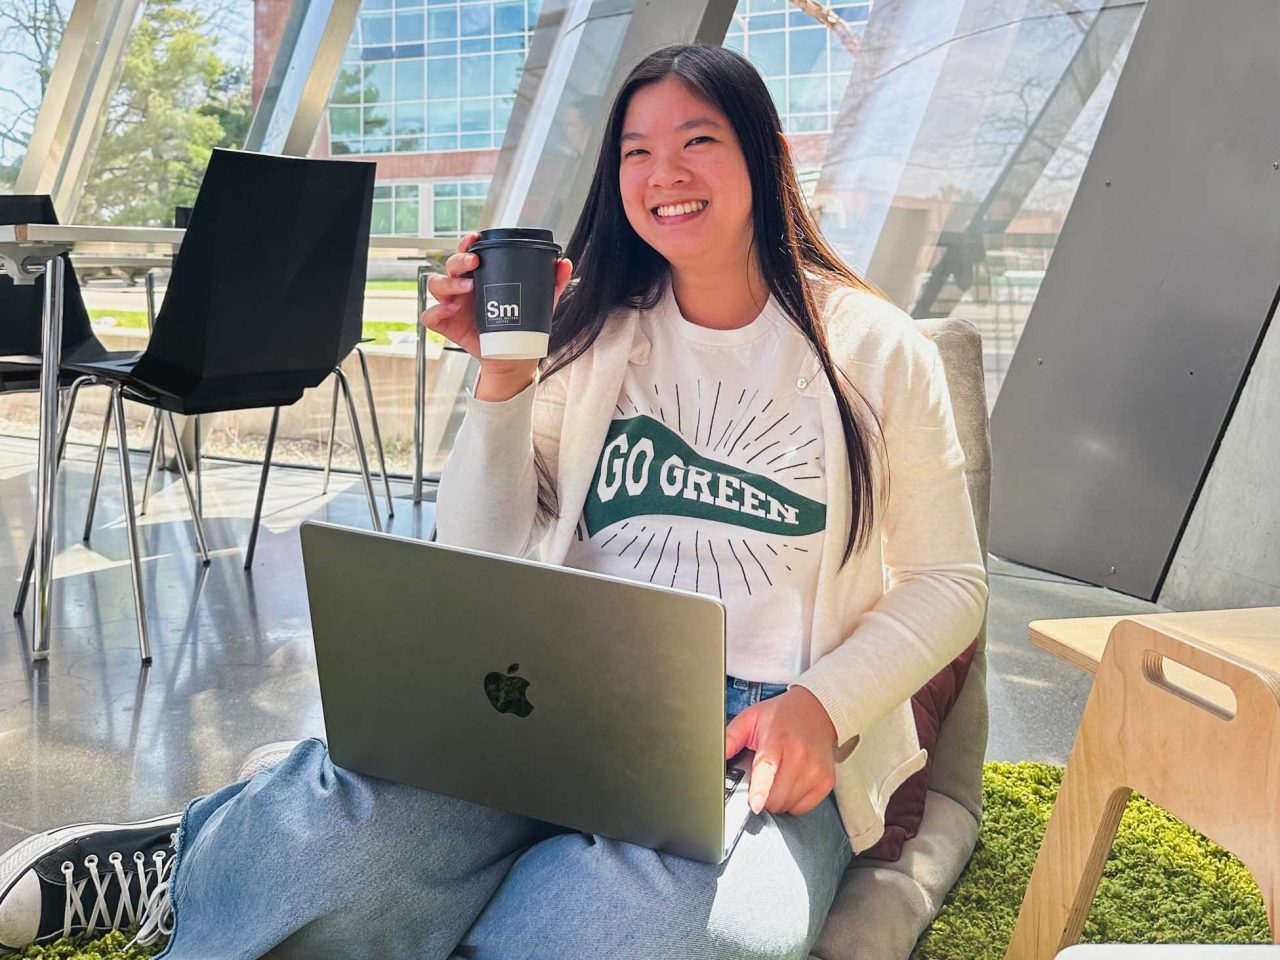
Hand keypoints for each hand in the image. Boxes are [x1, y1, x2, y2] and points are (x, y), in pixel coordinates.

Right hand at [420, 232, 573, 398]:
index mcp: (481, 275)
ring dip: (448, 283)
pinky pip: (430, 316)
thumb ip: (551, 282)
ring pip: (436, 284)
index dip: (467, 243)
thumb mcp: (539, 302)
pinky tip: (451, 310)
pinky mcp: (447, 325)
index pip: (468, 252)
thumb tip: (564, 264)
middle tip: (474, 264)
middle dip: (459, 260)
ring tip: (466, 289)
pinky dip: (436, 311)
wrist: (512, 357)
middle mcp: (463, 286)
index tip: (475, 239)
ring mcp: (452, 304)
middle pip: (450, 264)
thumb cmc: (520, 324)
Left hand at [724, 687, 837, 816]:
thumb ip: (730, 737)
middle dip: (762, 796)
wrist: (817, 711)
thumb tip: (714, 757)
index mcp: (777, 738)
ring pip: (787, 805)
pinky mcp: (826, 781)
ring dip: (777, 800)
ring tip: (777, 779)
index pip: (768, 766)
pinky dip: (793, 802)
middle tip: (761, 780)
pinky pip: (802, 808)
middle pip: (775, 795)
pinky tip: (791, 783)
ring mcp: (816, 769)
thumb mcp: (751, 718)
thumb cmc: (781, 716)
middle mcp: (800, 755)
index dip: (760, 788)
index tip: (755, 804)